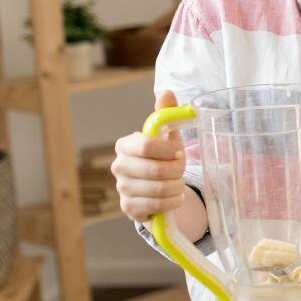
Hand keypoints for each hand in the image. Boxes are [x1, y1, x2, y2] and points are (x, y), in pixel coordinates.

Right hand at [112, 90, 187, 221]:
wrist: (160, 187)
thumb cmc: (163, 157)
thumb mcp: (168, 135)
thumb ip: (167, 113)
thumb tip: (166, 92)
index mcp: (125, 145)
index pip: (145, 145)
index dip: (167, 150)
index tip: (178, 152)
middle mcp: (118, 166)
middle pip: (155, 170)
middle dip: (177, 171)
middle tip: (181, 170)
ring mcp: (122, 188)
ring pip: (159, 189)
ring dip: (177, 187)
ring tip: (178, 183)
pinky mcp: (129, 208)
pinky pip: (157, 206)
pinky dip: (172, 202)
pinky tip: (174, 197)